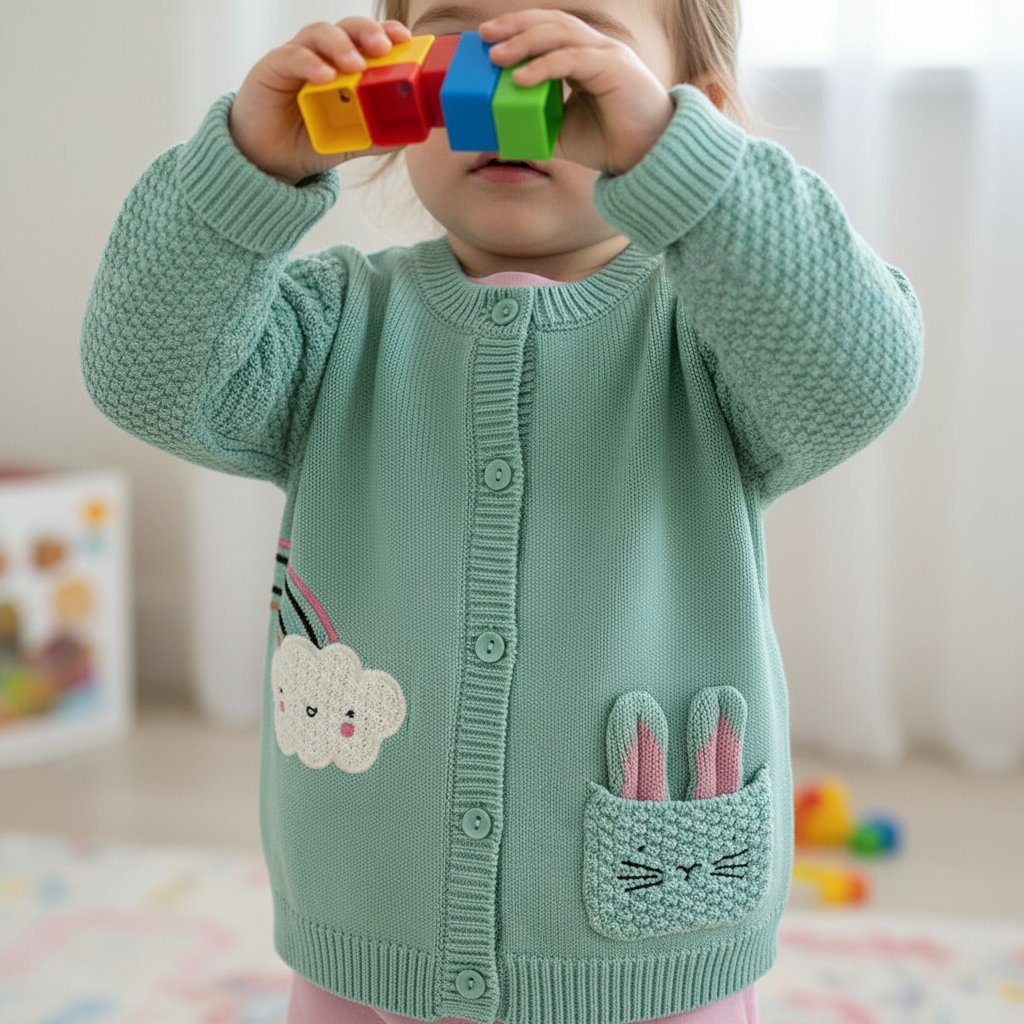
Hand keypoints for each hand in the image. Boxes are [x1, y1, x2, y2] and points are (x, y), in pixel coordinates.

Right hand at [229, 18, 410, 184]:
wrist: (271, 160)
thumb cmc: (311, 140)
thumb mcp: (352, 141)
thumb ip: (378, 135)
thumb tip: (411, 133)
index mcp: (346, 66)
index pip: (368, 39)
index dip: (386, 32)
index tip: (404, 39)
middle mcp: (323, 55)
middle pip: (347, 27)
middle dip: (367, 32)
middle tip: (383, 47)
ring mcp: (297, 58)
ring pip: (319, 34)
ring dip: (340, 46)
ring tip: (355, 65)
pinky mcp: (272, 68)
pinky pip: (291, 57)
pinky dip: (310, 63)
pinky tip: (324, 76)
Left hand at [479, 10, 674, 175]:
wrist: (647, 157)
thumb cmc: (609, 143)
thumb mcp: (561, 134)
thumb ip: (535, 127)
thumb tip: (500, 137)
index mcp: (583, 58)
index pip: (548, 31)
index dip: (518, 29)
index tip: (487, 38)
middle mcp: (595, 49)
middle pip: (551, 22)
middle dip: (515, 25)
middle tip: (484, 34)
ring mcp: (605, 54)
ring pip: (560, 34)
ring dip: (524, 41)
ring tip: (496, 55)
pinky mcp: (612, 68)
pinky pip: (571, 59)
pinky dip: (544, 66)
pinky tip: (521, 78)